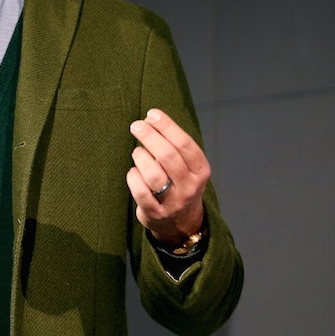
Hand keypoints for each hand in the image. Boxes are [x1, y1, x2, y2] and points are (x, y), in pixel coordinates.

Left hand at [126, 108, 208, 244]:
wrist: (181, 222)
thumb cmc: (178, 182)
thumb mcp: (185, 165)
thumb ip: (172, 144)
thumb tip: (150, 119)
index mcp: (201, 170)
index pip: (185, 144)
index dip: (167, 127)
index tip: (152, 114)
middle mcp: (190, 186)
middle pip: (168, 157)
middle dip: (150, 137)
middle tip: (136, 125)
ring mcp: (173, 202)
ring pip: (154, 175)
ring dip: (141, 157)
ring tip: (137, 152)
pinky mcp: (155, 213)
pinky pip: (140, 192)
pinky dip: (133, 177)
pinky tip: (133, 172)